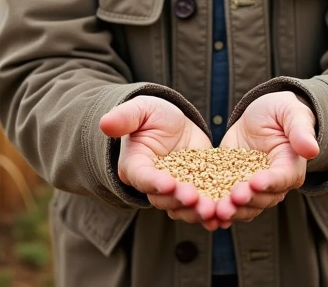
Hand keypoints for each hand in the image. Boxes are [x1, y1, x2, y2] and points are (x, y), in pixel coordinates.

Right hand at [99, 96, 217, 225]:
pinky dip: (212, 213)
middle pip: (164, 199)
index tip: (169, 183)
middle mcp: (153, 184)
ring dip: (197, 212)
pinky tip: (223, 217)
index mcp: (135, 166)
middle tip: (195, 199)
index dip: (155, 182)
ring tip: (212, 211)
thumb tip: (104, 123)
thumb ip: (125, 117)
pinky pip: (201, 205)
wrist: (174, 123)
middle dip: (180, 201)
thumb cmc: (152, 115)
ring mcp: (174, 190)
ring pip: (183, 208)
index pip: (143, 178)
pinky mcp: (196, 190)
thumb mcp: (141, 110)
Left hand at [215, 91, 319, 225]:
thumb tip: (313, 149)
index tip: (255, 182)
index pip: (282, 178)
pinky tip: (205, 215)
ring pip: (245, 207)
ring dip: (231, 211)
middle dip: (246, 201)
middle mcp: (273, 184)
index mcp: (290, 167)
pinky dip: (216, 211)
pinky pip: (226, 202)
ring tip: (215, 211)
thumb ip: (300, 130)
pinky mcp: (232, 185)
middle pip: (262, 199)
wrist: (260, 116)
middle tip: (231, 199)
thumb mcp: (291, 113)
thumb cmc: (281, 111)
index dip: (269, 182)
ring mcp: (252, 188)